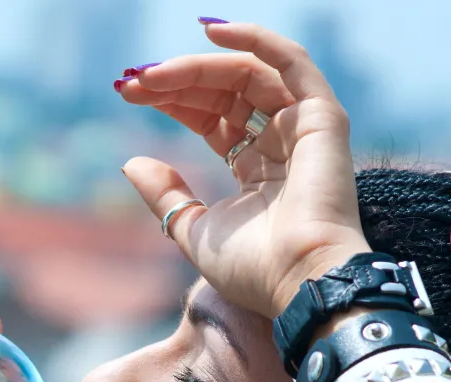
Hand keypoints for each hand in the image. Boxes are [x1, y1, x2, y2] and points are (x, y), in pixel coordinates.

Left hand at [117, 21, 371, 317]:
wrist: (297, 280)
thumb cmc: (252, 268)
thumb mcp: (192, 229)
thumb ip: (165, 195)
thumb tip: (131, 162)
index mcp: (257, 169)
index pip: (212, 118)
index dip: (172, 101)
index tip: (128, 95)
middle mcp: (281, 143)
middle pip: (224, 93)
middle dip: (176, 82)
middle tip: (131, 81)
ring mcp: (304, 127)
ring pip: (247, 74)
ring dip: (197, 67)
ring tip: (152, 75)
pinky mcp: (322, 117)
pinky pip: (290, 62)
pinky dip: (254, 39)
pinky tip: (210, 32)